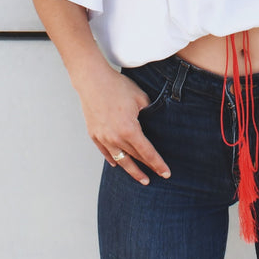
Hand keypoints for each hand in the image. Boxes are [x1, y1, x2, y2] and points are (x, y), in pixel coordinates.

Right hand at [73, 67, 170, 184]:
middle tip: (156, 176)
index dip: (158, 164)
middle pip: (135, 158)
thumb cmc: (117, 87)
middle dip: (147, 168)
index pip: (147, 152)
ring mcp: (103, 137)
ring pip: (120, 159)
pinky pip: (105, 152)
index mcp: (129, 130)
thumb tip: (156, 122)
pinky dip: (112, 159)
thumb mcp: (141, 98)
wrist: (92, 80)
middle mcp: (115, 138)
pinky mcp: (94, 134)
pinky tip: (117, 164)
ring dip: (131, 170)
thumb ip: (150, 113)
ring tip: (140, 178)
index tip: (166, 173)